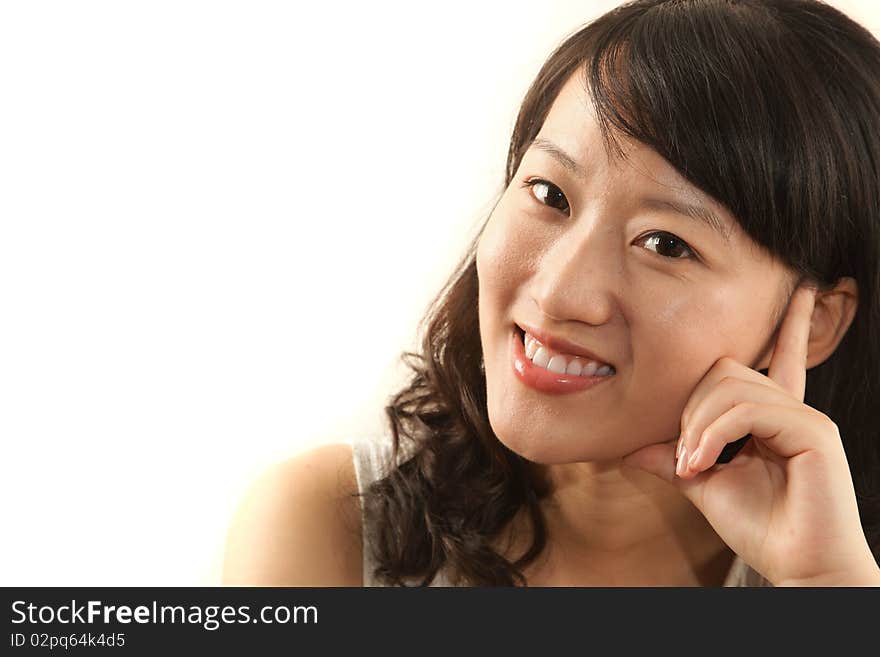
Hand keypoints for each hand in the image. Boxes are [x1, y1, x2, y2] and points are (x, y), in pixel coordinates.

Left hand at [622, 285, 879, 585]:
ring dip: (698, 426)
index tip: (802, 291)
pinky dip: (713, 435)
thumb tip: (628, 449)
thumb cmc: (760, 528)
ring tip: (693, 466)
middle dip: (690, 409)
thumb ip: (673, 460)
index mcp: (774, 417)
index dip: (787, 325)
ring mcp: (805, 418)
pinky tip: (703, 464)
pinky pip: (747, 409)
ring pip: (731, 386)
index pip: (779, 358)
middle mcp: (792, 410)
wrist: (799, 568)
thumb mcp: (704, 486)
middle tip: (685, 458)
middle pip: (725, 371)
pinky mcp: (814, 432)